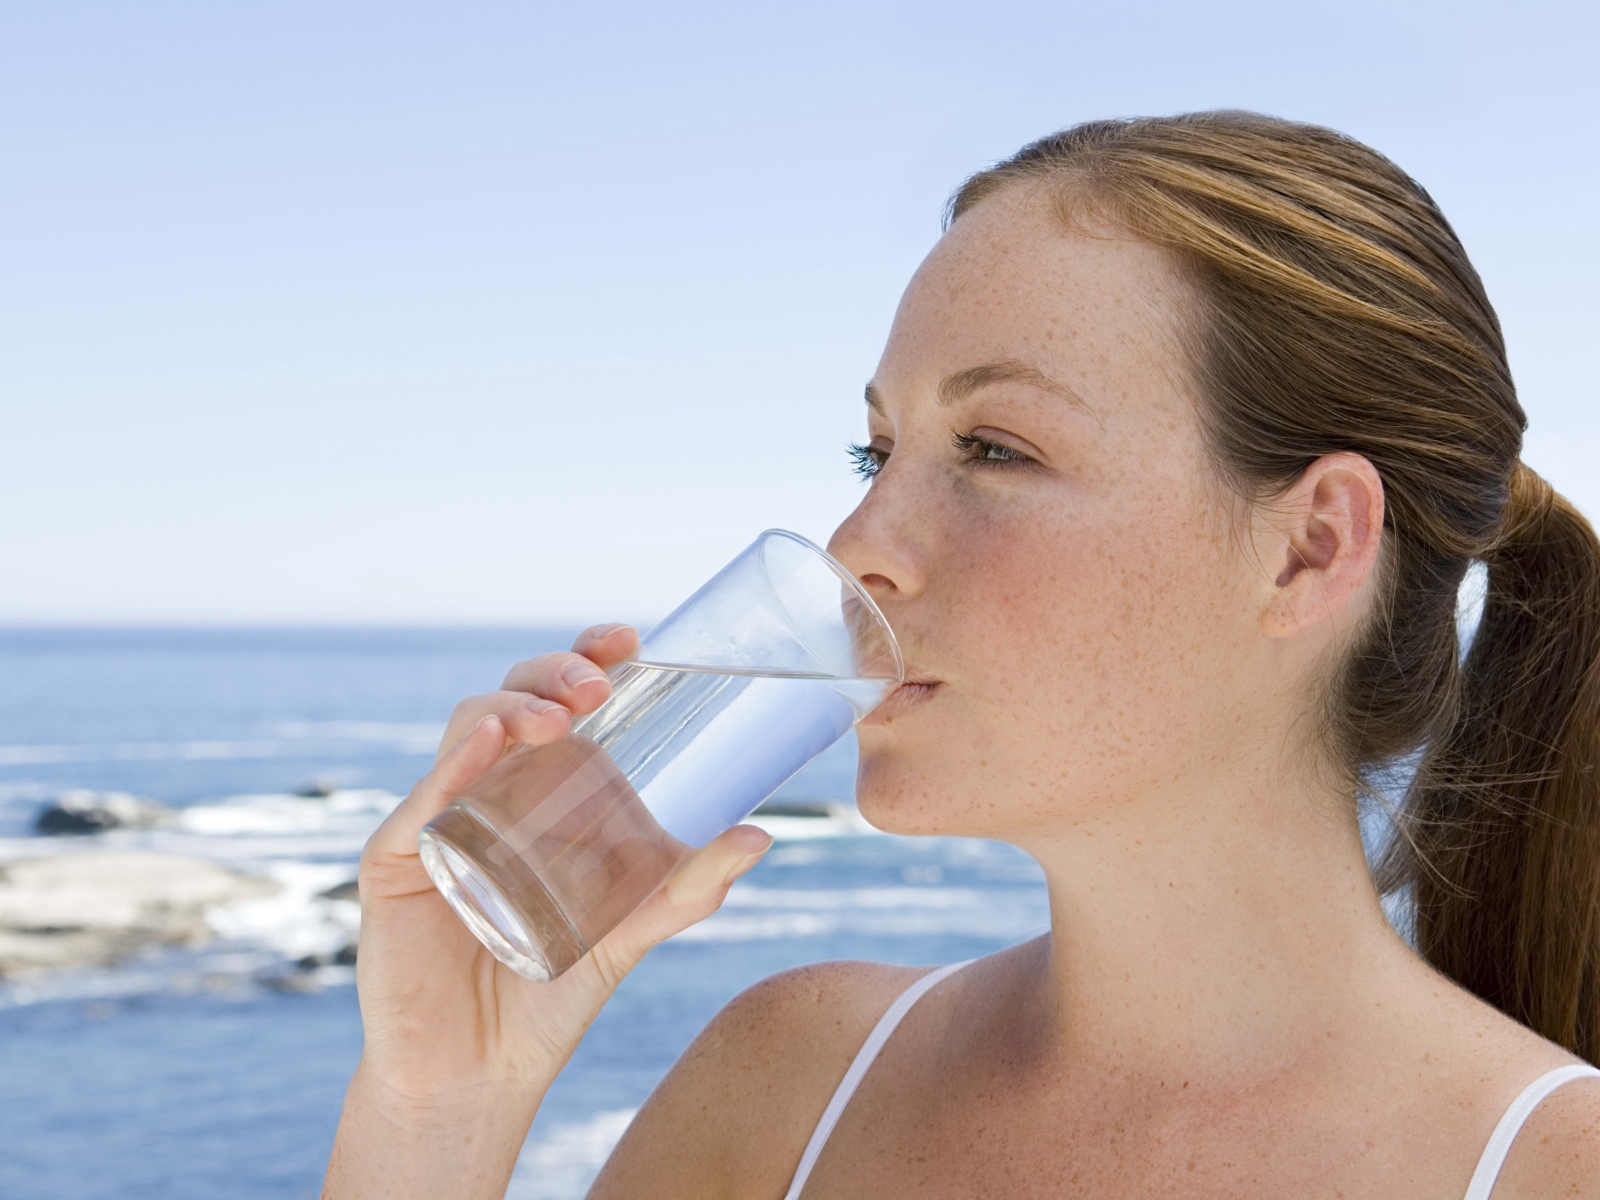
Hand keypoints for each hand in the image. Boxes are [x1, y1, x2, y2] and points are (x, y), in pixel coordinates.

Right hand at [323, 624, 772, 1199]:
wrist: (478, 1078)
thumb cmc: (547, 997)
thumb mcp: (628, 935)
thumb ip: (686, 888)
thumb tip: (761, 835)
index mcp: (540, 793)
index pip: (559, 703)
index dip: (587, 659)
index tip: (629, 638)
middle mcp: (488, 791)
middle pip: (514, 700)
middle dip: (555, 673)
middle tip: (598, 683)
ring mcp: (439, 820)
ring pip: (466, 731)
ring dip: (512, 707)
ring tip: (557, 716)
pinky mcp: (397, 861)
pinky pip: (421, 801)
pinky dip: (453, 764)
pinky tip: (486, 742)